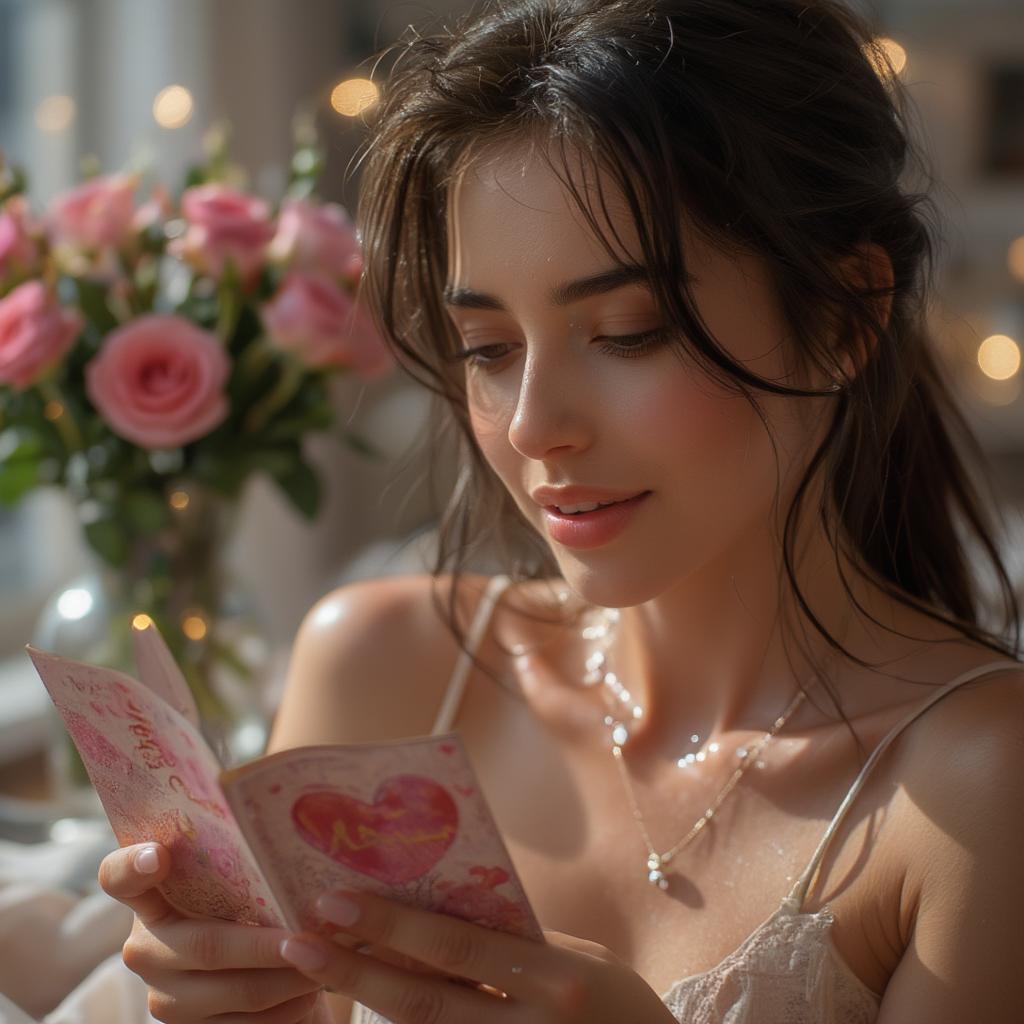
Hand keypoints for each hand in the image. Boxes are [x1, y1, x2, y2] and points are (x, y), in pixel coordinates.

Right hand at [98, 841, 326, 1022]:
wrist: (256, 973)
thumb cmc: (250, 906)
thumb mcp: (239, 884)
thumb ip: (242, 867)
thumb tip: (293, 840)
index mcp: (150, 899)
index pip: (119, 877)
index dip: (133, 865)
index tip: (157, 856)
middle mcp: (147, 949)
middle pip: (207, 945)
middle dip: (266, 944)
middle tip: (310, 935)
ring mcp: (166, 998)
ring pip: (237, 991)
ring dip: (290, 976)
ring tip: (330, 957)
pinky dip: (290, 1006)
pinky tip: (318, 987)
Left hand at [278, 888, 677, 1022]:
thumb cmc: (624, 1007)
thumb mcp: (586, 961)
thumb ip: (521, 940)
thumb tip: (445, 914)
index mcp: (557, 980)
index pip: (459, 947)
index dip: (392, 925)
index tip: (333, 900)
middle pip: (423, 1002)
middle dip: (356, 969)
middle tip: (296, 940)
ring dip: (365, 1003)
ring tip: (316, 971)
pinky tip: (364, 1012)